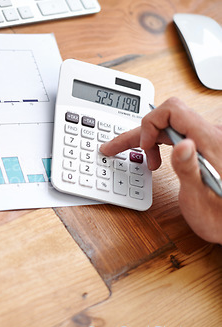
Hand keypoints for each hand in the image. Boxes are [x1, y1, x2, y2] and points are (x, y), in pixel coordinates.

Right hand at [100, 97, 221, 243]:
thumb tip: (182, 144)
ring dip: (149, 139)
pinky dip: (158, 144)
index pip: (173, 111)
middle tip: (115, 147)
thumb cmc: (219, 216)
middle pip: (167, 118)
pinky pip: (176, 136)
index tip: (143, 146)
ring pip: (169, 127)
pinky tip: (153, 158)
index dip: (151, 124)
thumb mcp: (199, 197)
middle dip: (140, 133)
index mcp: (209, 141)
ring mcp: (205, 142)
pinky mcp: (203, 148)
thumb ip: (189, 168)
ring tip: (140, 159)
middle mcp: (209, 136)